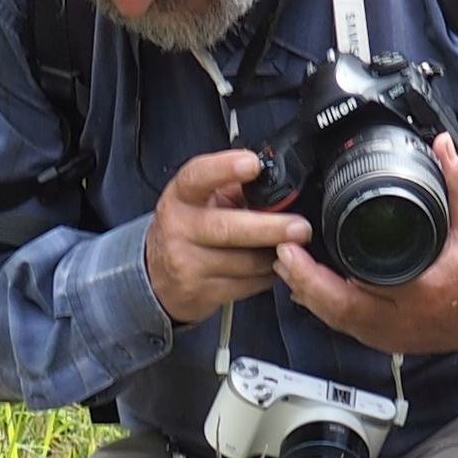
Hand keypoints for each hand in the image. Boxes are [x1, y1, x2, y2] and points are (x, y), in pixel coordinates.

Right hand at [145, 148, 309, 327]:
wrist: (157, 275)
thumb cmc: (188, 229)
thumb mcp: (201, 200)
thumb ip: (234, 188)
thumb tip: (277, 182)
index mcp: (181, 196)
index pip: (197, 176)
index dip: (224, 168)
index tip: (253, 164)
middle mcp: (179, 228)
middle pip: (227, 228)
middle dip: (269, 228)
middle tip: (300, 227)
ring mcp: (187, 264)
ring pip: (244, 263)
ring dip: (275, 256)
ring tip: (291, 248)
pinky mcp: (200, 292)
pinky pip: (246, 285)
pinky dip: (267, 277)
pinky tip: (272, 267)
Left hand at [273, 138, 457, 358]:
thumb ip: (456, 183)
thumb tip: (441, 145)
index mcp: (419, 293)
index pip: (355, 289)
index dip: (316, 272)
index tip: (294, 246)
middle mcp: (402, 321)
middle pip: (335, 311)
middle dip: (303, 283)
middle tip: (281, 253)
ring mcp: (397, 336)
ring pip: (340, 323)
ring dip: (312, 297)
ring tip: (290, 266)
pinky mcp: (396, 341)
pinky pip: (352, 328)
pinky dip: (331, 309)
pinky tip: (316, 290)